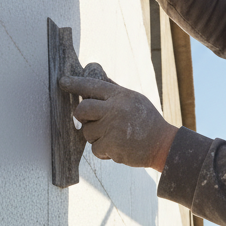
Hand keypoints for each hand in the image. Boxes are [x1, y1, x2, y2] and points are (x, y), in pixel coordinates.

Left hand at [59, 75, 177, 170]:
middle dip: (80, 115)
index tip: (62, 82)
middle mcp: (114, 109)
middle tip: (86, 118)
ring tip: (113, 136)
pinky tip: (118, 147)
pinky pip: (95, 148)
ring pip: (87, 132)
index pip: (91, 85)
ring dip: (96, 136)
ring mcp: (112, 128)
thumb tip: (97, 75)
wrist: (162, 144)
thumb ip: (114, 90)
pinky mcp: (111, 146)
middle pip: (82, 109)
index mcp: (120, 96)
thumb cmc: (147, 121)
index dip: (75, 84)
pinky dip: (103, 151)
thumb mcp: (134, 99)